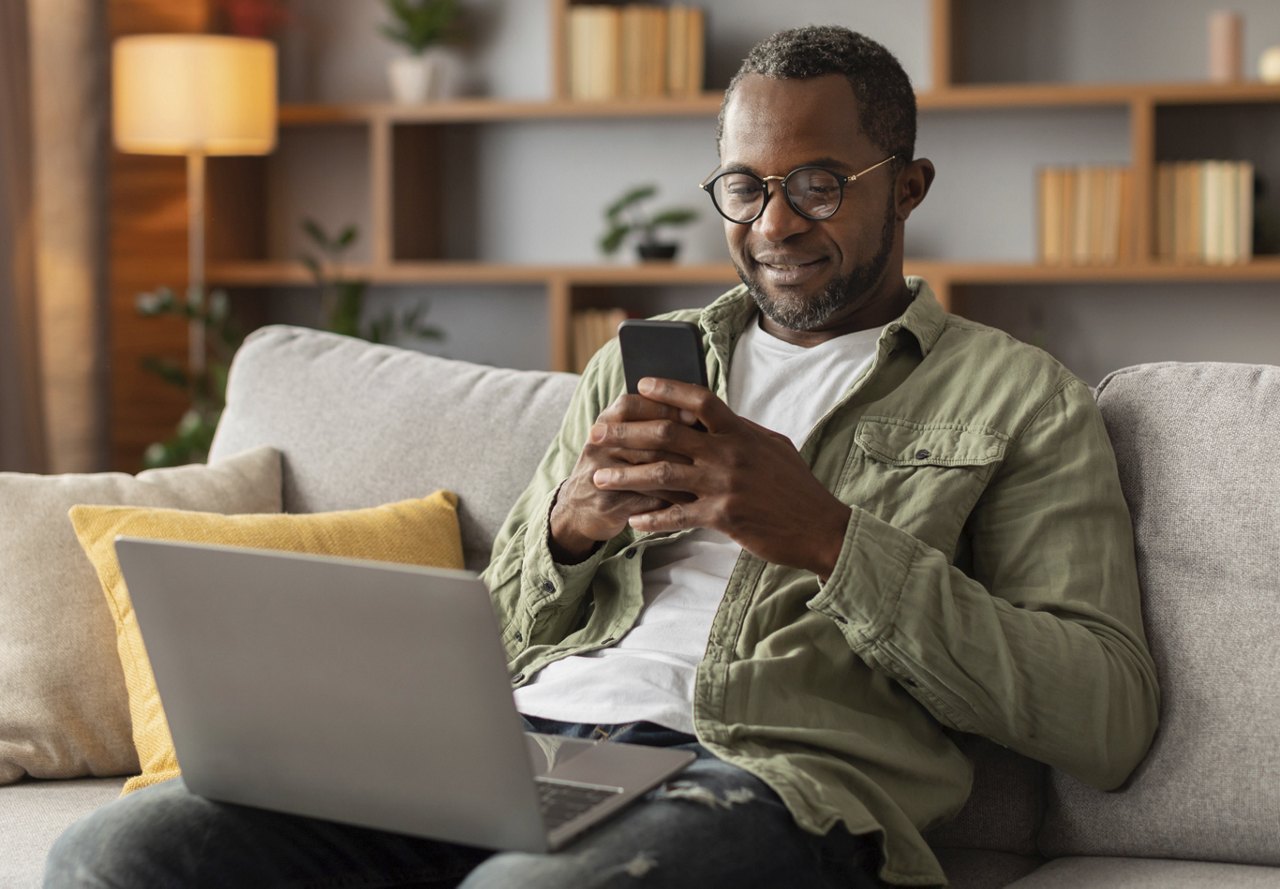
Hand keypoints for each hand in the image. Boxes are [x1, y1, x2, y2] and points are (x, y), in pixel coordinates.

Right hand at [548, 388, 699, 562]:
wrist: (579, 511)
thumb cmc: (613, 469)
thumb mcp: (618, 440)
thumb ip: (645, 423)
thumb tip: (693, 411)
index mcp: (604, 425)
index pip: (630, 405)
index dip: (661, 406)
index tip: (692, 413)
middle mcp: (598, 446)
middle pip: (642, 436)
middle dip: (678, 438)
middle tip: (705, 441)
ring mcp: (601, 476)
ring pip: (650, 469)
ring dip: (682, 470)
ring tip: (709, 470)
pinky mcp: (610, 504)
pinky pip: (651, 499)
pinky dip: (675, 499)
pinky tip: (696, 498)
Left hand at [589, 377, 851, 578]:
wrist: (820, 528)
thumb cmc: (797, 488)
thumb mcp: (774, 448)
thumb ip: (743, 432)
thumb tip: (720, 417)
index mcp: (741, 432)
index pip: (699, 399)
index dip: (667, 389)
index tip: (640, 385)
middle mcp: (729, 453)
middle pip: (666, 433)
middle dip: (626, 433)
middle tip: (597, 434)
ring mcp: (724, 485)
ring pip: (662, 474)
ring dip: (625, 476)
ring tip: (598, 478)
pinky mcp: (723, 517)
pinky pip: (677, 516)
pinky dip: (652, 518)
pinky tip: (633, 520)